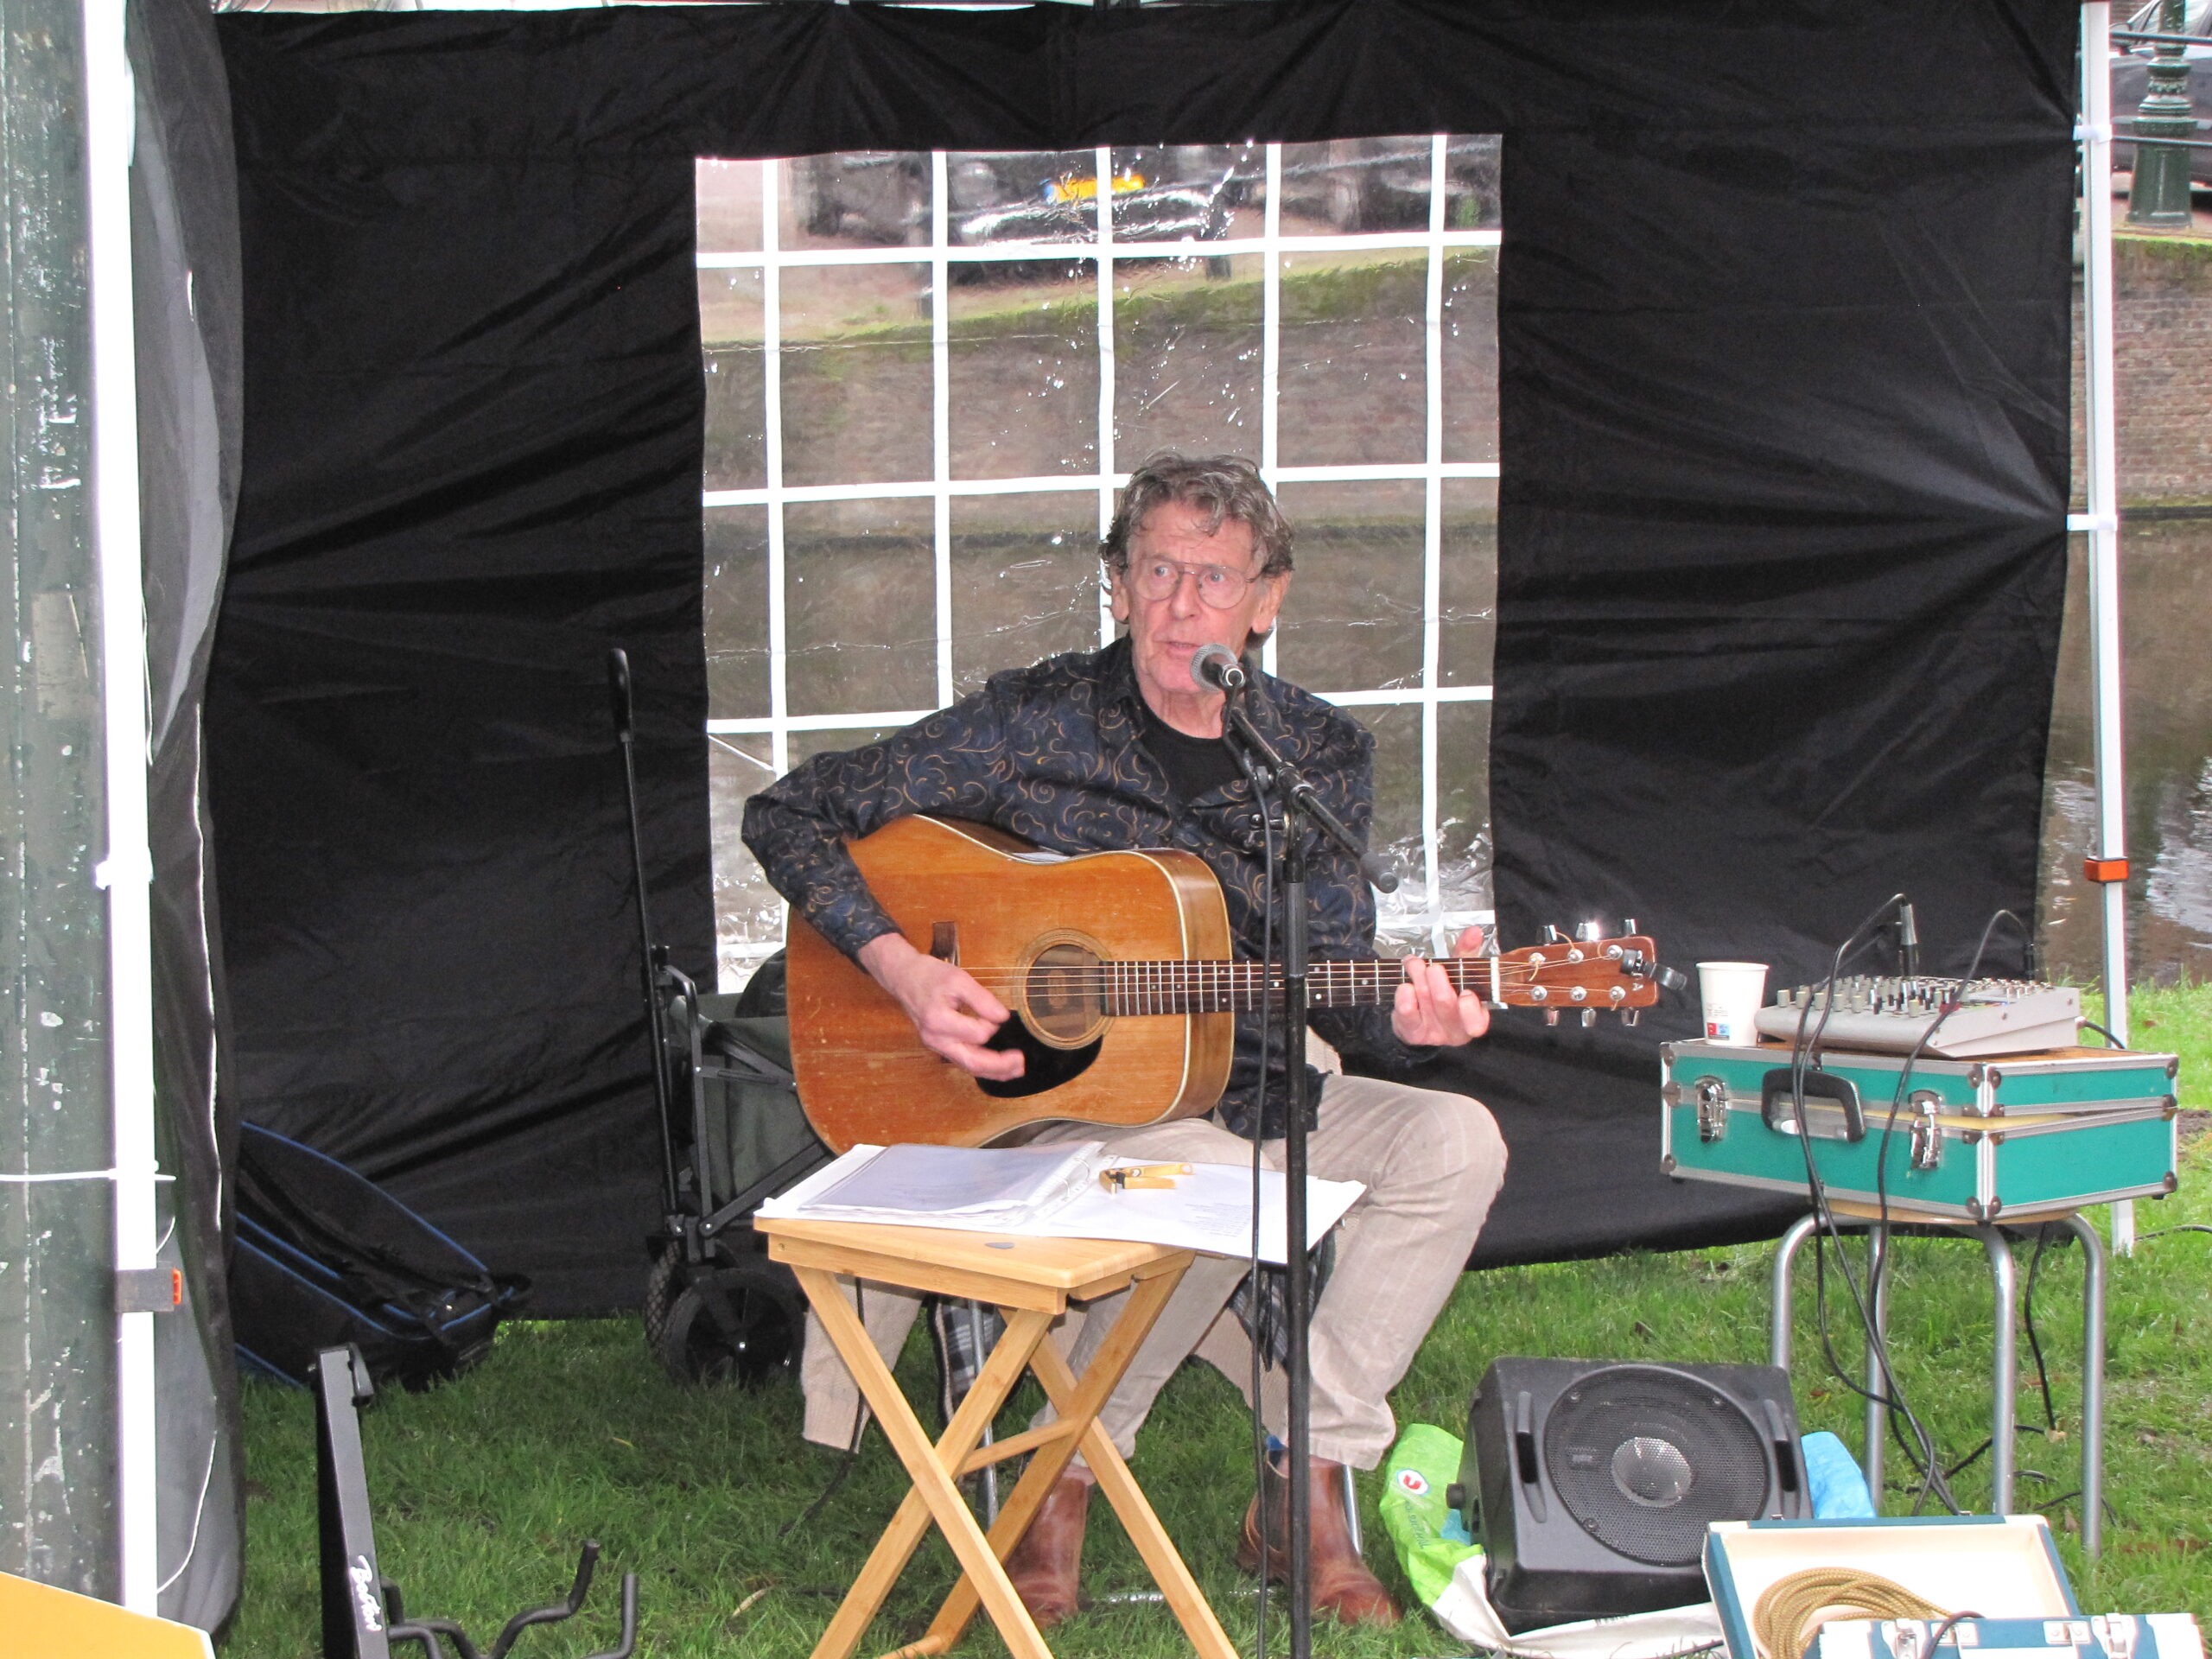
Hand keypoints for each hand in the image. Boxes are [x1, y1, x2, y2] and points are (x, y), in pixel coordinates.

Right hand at [858, 933, 1023, 1080]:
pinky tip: (997, 1067)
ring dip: (993, 1071)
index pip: (977, 1034)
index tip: (996, 1012)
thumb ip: (981, 999)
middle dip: (999, 1066)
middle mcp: (936, 1039)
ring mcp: (936, 1045)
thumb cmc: (929, 975)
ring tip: (1015, 1070)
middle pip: (972, 1062)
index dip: (992, 1024)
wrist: (904, 977)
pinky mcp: (939, 1046)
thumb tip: (1002, 1017)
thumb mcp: (959, 979)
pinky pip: (962, 1061)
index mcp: (939, 1021)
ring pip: (968, 1066)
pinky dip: (981, 1066)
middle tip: (1020, 1062)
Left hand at [1390, 925, 1489, 1047]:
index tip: (1466, 993)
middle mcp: (1455, 1028)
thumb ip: (1466, 952)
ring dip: (1419, 978)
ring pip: (1426, 1003)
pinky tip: (1404, 985)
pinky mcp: (1412, 1032)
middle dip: (1438, 981)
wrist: (1419, 1016)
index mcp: (1474, 1016)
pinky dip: (1404, 996)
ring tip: (1414, 963)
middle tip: (1433, 967)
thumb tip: (1474, 932)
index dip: (1471, 1009)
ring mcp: (1433, 1032)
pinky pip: (1407, 1015)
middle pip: (1446, 1004)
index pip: (1477, 1022)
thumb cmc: (1446, 991)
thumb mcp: (1459, 972)